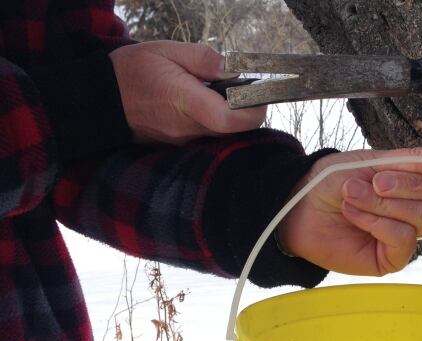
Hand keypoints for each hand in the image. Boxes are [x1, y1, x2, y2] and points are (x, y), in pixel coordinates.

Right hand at [109, 41, 267, 143]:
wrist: (98, 99)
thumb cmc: (131, 72)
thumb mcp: (166, 51)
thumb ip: (204, 58)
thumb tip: (232, 69)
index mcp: (185, 102)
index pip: (232, 119)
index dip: (254, 110)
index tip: (260, 95)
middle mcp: (186, 128)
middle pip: (234, 129)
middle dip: (245, 110)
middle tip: (241, 88)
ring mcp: (182, 140)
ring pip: (221, 133)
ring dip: (228, 114)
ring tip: (216, 91)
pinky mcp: (178, 144)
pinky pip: (206, 135)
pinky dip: (211, 120)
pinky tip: (202, 103)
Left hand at [277, 135, 421, 275]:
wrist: (298, 206)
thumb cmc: (333, 182)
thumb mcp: (376, 161)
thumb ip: (421, 159)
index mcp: (416, 177)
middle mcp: (417, 205)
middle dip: (411, 183)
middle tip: (377, 180)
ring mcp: (406, 233)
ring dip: (383, 204)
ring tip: (352, 196)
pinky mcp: (392, 258)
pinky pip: (404, 239)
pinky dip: (378, 223)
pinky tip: (355, 216)